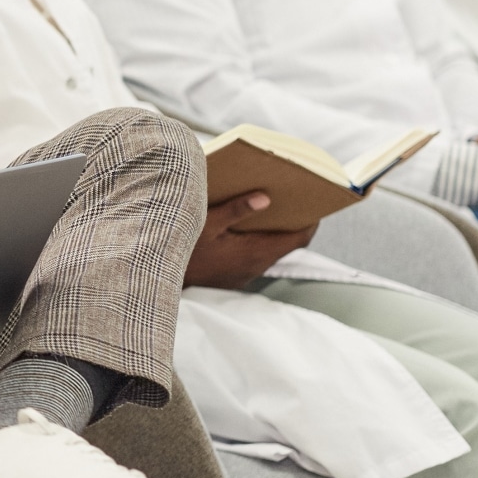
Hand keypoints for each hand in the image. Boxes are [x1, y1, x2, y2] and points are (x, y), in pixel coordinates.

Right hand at [184, 192, 315, 288]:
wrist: (161, 279)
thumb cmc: (182, 250)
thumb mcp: (205, 223)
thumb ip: (236, 210)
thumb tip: (265, 197)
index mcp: (255, 251)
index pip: (298, 238)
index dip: (311, 220)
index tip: (316, 203)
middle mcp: (256, 265)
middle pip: (287, 243)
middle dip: (293, 221)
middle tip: (292, 198)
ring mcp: (245, 272)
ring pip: (271, 249)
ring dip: (274, 230)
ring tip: (270, 206)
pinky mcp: (234, 275)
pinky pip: (256, 255)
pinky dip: (259, 239)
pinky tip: (245, 226)